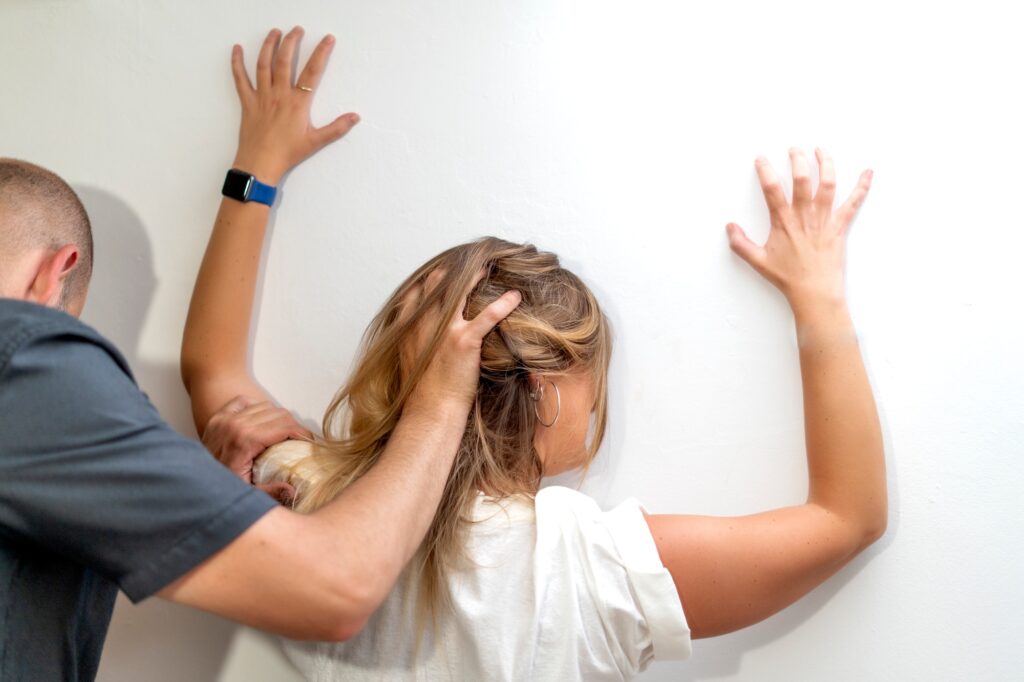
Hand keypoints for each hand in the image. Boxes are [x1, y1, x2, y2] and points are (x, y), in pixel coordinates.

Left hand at [202, 395, 313, 503]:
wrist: (189, 482)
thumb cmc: (219, 488)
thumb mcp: (247, 494)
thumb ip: (270, 492)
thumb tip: (294, 490)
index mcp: (245, 441)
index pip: (285, 426)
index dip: (302, 433)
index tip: (309, 443)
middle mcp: (235, 424)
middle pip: (279, 414)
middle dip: (294, 426)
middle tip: (299, 440)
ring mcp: (225, 418)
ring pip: (265, 406)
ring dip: (277, 417)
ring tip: (282, 433)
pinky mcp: (218, 417)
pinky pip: (245, 402)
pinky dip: (257, 408)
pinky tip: (261, 422)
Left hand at [230, 27, 359, 184]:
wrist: (260, 164)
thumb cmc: (288, 154)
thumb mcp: (315, 142)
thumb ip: (336, 128)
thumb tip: (355, 117)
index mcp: (297, 103)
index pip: (312, 72)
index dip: (321, 53)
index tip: (327, 39)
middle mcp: (279, 95)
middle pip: (284, 61)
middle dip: (291, 42)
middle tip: (297, 30)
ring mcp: (261, 97)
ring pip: (263, 65)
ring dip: (269, 46)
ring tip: (275, 32)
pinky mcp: (247, 102)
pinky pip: (240, 79)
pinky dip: (237, 63)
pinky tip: (236, 49)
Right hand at [399, 269, 521, 410]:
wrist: (431, 410)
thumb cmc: (425, 392)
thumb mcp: (412, 362)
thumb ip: (418, 344)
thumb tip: (429, 340)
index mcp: (410, 329)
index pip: (417, 294)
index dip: (430, 282)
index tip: (441, 275)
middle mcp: (425, 324)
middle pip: (436, 285)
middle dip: (450, 273)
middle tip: (465, 265)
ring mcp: (445, 330)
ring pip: (460, 292)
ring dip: (474, 278)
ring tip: (485, 269)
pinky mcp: (464, 340)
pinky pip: (488, 316)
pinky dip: (504, 304)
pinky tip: (515, 296)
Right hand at [726, 148, 871, 310]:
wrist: (815, 293)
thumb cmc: (788, 278)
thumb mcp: (758, 261)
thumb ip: (741, 243)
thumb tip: (730, 227)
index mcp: (783, 222)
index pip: (772, 189)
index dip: (766, 171)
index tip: (761, 159)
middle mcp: (805, 216)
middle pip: (803, 179)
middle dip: (798, 159)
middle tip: (794, 149)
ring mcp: (824, 219)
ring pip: (828, 184)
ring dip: (826, 163)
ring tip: (821, 151)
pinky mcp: (840, 226)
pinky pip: (854, 202)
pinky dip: (862, 186)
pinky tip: (867, 173)